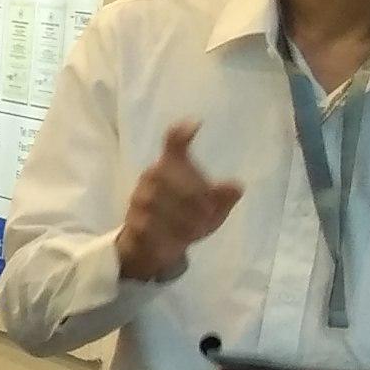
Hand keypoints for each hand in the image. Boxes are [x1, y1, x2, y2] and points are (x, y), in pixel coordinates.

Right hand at [114, 121, 245, 285]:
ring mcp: (139, 198)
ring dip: (180, 216)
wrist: (154, 246)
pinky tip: (181, 239)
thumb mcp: (212, 210)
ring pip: (154, 201)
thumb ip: (223, 198)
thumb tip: (237, 186)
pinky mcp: (132, 221)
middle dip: (190, 194)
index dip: (181, 134)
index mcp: (172, 166)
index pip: (173, 143)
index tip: (196, 123)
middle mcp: (152, 177)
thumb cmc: (187, 217)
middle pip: (165, 174)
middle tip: (209, 210)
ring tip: (199, 228)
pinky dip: (165, 232)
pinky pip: (146, 224)